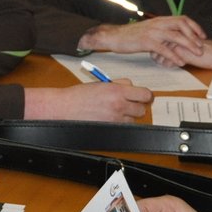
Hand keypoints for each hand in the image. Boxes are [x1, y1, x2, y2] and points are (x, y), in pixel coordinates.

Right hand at [25, 80, 151, 121]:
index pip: (145, 95)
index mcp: (117, 90)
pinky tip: (110, 118)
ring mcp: (115, 119)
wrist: (65, 107)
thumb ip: (119, 84)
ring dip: (128, 116)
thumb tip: (132, 87)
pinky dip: (120, 123)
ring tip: (115, 111)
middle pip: (142, 109)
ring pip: (134, 120)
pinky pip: (123, 127)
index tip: (142, 96)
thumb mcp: (102, 83)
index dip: (145, 96)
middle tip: (128, 104)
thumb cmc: (80, 95)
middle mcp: (119, 105)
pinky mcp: (110, 128)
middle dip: (137, 106)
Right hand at [80, 15, 207, 67]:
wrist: (114, 36)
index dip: (195, 27)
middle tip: (201, 47)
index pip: (182, 19)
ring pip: (176, 36)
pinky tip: (180, 62)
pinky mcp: (147, 42)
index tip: (202, 36)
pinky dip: (174, 55)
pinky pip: (164, 48)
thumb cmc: (131, 36)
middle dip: (195, 36)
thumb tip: (172, 37)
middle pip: (182, 25)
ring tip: (196, 54)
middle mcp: (158, 23)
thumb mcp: (149, 30)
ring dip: (189, 45)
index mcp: (160, 20)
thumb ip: (161, 31)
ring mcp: (153, 32)